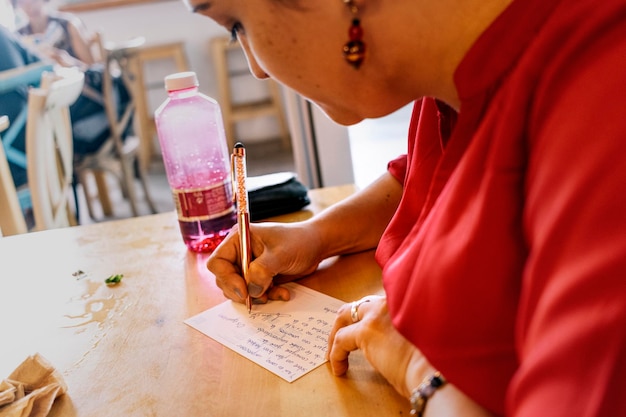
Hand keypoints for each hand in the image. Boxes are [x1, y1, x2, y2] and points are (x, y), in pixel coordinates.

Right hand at [207, 221, 323, 303]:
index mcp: (239, 239)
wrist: (316, 245)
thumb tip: (250, 290)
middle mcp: (240, 253)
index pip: (218, 263)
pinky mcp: (259, 277)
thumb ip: (262, 271)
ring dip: (256, 296)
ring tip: (274, 294)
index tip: (244, 291)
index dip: (227, 279)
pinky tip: (283, 293)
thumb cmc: (299, 241)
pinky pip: (254, 293)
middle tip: (260, 297)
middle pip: (225, 280)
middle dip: (241, 292)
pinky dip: (267, 296)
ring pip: (239, 289)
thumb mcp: (280, 255)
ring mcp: (249, 265)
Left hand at [327, 295, 432, 397]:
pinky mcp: (366, 331)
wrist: (434, 371)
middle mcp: (389, 301)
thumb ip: (398, 329)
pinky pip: (341, 340)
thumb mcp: (416, 336)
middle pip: (357, 305)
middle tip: (339, 339)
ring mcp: (377, 314)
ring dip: (336, 335)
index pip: (375, 302)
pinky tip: (339, 368)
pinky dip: (336, 354)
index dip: (365, 316)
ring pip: (344, 316)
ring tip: (333, 353)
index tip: (359, 328)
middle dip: (345, 321)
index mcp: (403, 300)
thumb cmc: (431, 362)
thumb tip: (382, 342)